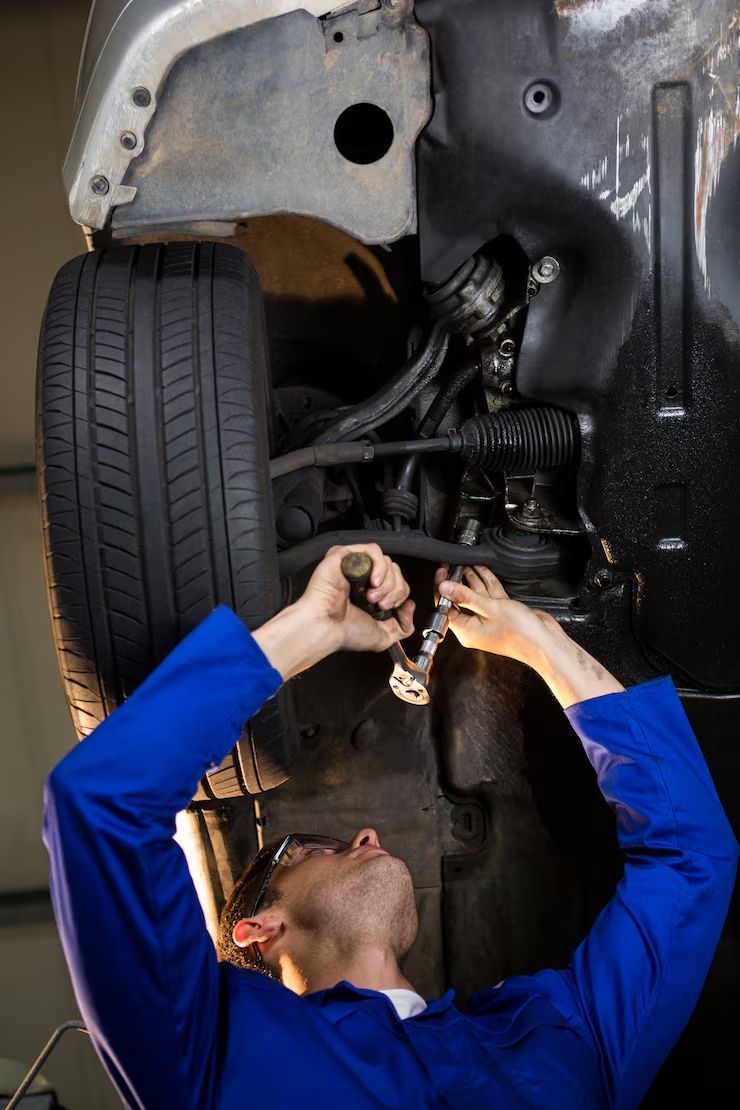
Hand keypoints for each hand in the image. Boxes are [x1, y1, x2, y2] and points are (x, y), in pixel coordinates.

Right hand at [298, 544, 414, 653]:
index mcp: (372, 593)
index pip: (398, 582)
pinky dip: (379, 566)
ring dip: (387, 581)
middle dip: (394, 590)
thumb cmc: (345, 632)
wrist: (326, 628)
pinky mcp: (345, 555)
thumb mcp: (385, 636)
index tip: (390, 608)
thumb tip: (410, 605)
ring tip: (372, 597)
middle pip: (395, 571)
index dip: (400, 594)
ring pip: (387, 561)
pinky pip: (373, 550)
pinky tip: (373, 582)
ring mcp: (355, 565)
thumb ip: (405, 626)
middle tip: (380, 605)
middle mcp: (364, 578)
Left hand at [434, 565, 546, 663]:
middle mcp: (475, 626)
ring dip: (472, 579)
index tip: (442, 573)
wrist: (544, 642)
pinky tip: (481, 570)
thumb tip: (444, 588)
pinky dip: (486, 583)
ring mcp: (488, 620)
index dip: (442, 589)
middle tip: (452, 566)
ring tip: (464, 563)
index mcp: (466, 631)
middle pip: (461, 600)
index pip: (447, 607)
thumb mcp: (489, 609)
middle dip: (457, 582)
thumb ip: (465, 596)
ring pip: (476, 596)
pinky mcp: (501, 613)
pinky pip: (490, 596)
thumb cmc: (519, 633)